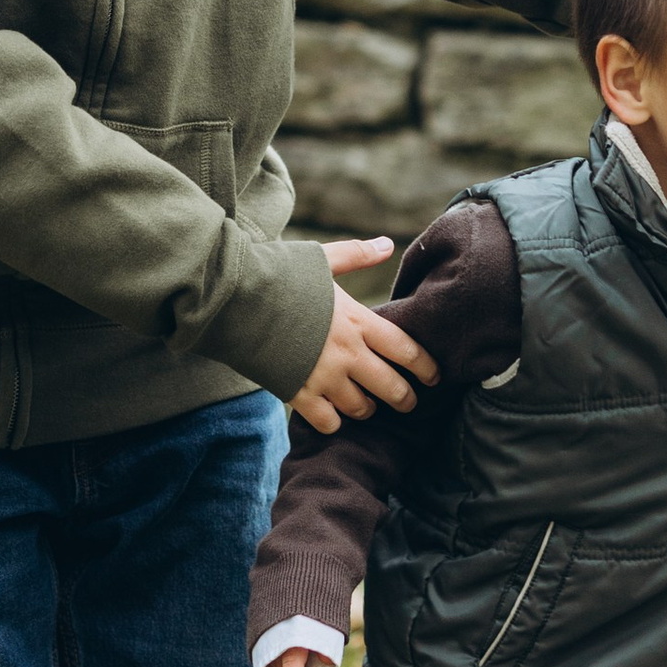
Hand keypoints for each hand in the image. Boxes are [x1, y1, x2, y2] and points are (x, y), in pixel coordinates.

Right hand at [287, 237, 439, 434]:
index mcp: (358, 320)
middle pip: (391, 387)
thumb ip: (357, 256)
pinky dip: (333, 422)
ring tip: (366, 406)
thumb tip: (387, 243)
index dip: (426, 367)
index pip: (406, 350)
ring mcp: (323, 376)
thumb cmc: (278, 274)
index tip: (434, 377)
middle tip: (409, 403)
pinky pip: (328, 422)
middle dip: (405, 399)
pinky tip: (332, 415)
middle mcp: (347, 353)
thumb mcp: (322, 260)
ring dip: (367, 409)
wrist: (232, 297)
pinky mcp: (297, 393)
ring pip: (361, 408)